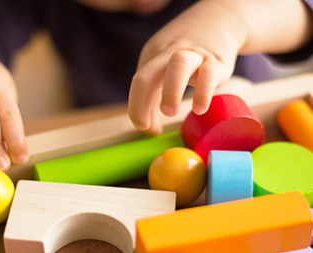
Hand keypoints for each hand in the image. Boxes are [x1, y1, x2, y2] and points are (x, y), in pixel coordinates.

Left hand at [128, 0, 243, 135]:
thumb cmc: (187, 57)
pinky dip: (202, 93)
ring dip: (171, 91)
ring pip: (178, 64)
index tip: (144, 127)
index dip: (137, 108)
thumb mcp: (165, 69)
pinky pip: (209, 74)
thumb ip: (154, 98)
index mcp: (153, 57)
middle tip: (146, 125)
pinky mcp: (216, 61)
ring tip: (170, 114)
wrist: (220, 21)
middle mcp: (169, 53)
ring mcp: (193, 54)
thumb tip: (150, 129)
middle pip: (147, 74)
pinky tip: (200, 109)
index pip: (138, 82)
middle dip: (142, 101)